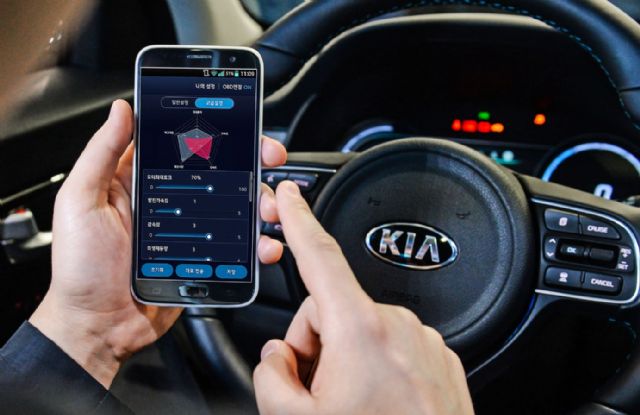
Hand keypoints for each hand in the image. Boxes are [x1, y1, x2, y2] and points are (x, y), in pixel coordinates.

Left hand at [30, 100, 286, 387]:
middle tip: (269, 158)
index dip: (215, 130)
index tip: (240, 122)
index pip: (185, 144)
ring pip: (239, 206)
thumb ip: (101, 154)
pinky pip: (240, 247)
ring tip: (268, 210)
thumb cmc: (80, 268)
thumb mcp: (81, 201)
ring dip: (262, 202)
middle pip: (223, 171)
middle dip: (253, 161)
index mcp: (143, 180)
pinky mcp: (208, 260)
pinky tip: (265, 245)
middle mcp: (174, 200)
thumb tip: (121, 110)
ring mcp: (194, 231)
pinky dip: (260, 244)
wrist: (98, 327)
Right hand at [253, 181, 473, 414]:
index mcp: (360, 331)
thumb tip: (278, 358)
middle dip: (314, 344)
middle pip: (332, 309)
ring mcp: (424, 343)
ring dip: (347, 361)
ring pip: (363, 330)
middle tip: (317, 391)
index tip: (290, 193)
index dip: (299, 218)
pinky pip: (394, 346)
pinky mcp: (441, 360)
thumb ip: (271, 377)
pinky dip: (377, 369)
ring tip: (351, 405)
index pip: (320, 256)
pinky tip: (378, 406)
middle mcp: (398, 327)